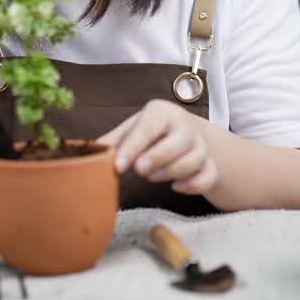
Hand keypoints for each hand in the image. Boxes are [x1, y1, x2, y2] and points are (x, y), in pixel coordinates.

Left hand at [98, 99, 218, 194]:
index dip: (133, 147)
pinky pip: (209, 175)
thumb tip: (89, 154)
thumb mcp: (130, 130)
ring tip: (152, 177)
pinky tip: (176, 187)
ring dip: (173, 171)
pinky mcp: (210, 163)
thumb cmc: (151, 131)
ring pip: (196, 159)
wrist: (182, 132)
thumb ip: (112, 142)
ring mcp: (201, 144)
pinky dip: (194, 185)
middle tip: (139, 171)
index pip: (149, 127)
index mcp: (162, 112)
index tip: (118, 166)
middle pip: (179, 141)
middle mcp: (185, 125)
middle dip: (158, 158)